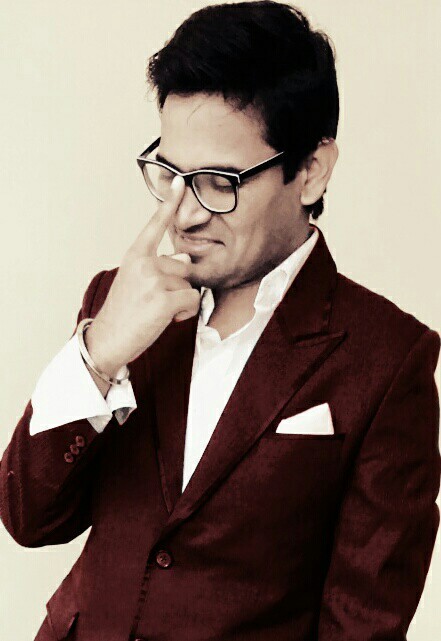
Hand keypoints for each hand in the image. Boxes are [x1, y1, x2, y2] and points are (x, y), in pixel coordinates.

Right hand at [85, 175, 199, 375]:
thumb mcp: (137, 282)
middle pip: (184, 265)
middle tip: (155, 301)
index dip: (169, 203)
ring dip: (181, 301)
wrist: (108, 339)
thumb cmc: (124, 312)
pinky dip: (185, 313)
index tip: (181, 183)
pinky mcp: (164, 299)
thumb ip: (161, 267)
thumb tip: (186, 255)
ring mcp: (154, 280)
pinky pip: (192, 300)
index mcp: (135, 255)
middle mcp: (144, 262)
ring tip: (157, 312)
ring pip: (190, 285)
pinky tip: (166, 319)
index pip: (155, 225)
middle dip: (178, 285)